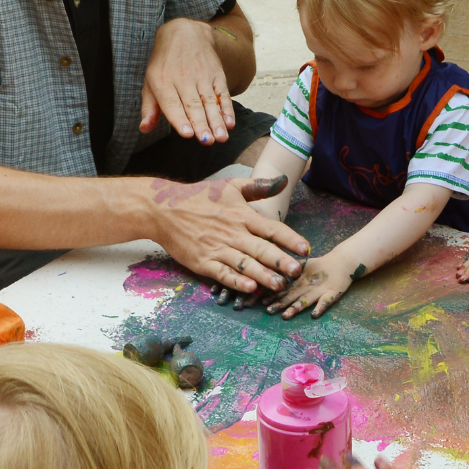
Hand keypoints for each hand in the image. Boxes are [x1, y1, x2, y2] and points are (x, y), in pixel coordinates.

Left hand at [140, 18, 233, 143]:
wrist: (185, 32)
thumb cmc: (164, 63)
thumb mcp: (150, 81)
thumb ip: (149, 107)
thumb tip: (144, 128)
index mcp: (162, 82)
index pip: (171, 103)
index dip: (179, 119)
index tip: (187, 134)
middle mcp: (182, 78)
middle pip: (193, 105)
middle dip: (201, 124)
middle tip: (206, 141)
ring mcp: (201, 75)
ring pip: (209, 101)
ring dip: (216, 121)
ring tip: (221, 137)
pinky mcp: (216, 73)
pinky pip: (222, 92)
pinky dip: (227, 108)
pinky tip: (230, 122)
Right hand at [145, 176, 309, 294]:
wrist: (163, 208)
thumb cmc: (199, 197)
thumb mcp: (230, 186)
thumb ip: (258, 186)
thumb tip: (283, 180)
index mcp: (241, 215)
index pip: (271, 228)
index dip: (289, 239)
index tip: (305, 248)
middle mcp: (232, 233)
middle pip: (261, 249)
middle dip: (281, 261)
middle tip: (298, 271)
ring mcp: (217, 248)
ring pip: (245, 264)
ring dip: (263, 275)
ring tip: (279, 284)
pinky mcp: (203, 262)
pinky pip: (222, 274)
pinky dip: (236, 281)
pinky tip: (249, 288)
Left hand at [264, 252, 355, 318]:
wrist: (342, 261)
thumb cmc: (321, 266)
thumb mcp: (303, 266)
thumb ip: (291, 271)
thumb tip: (273, 275)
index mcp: (300, 280)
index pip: (284, 289)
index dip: (273, 295)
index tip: (261, 302)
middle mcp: (307, 286)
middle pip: (292, 295)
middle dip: (280, 303)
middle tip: (268, 311)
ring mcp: (319, 290)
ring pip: (306, 300)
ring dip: (295, 308)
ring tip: (286, 316)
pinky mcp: (332, 293)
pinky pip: (326, 301)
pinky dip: (320, 307)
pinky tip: (314, 315)